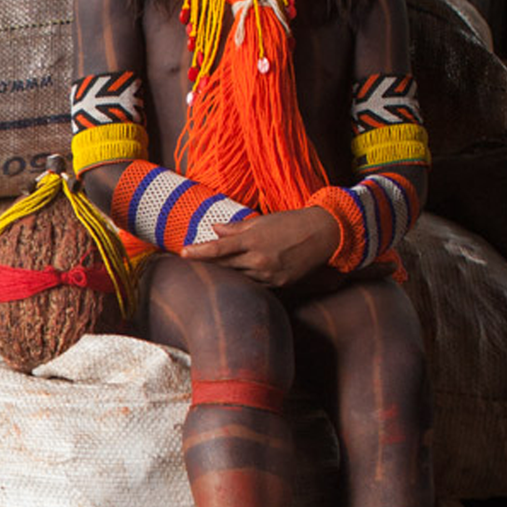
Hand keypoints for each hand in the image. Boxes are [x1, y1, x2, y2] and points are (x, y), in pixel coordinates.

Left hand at [178, 206, 337, 286]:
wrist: (324, 234)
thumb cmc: (292, 223)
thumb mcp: (263, 221)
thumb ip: (237, 228)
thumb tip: (215, 229)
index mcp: (254, 241)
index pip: (219, 249)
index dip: (199, 252)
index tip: (182, 253)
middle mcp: (260, 260)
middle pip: (225, 266)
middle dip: (207, 265)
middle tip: (188, 263)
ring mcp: (270, 275)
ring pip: (238, 278)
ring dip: (224, 275)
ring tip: (209, 272)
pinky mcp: (280, 284)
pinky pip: (255, 286)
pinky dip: (244, 281)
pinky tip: (235, 280)